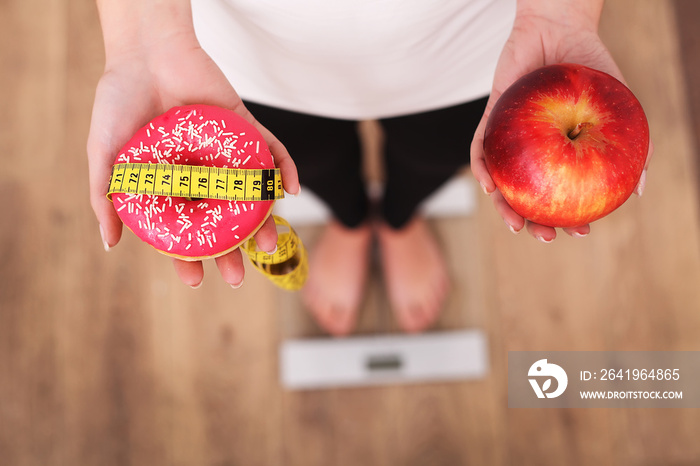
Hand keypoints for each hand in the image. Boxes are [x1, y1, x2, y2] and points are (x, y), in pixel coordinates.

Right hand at [87, 31, 298, 286]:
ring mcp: (225, 154)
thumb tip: (109, 244)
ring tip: (269, 246)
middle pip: (222, 221)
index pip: (184, 231)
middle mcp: (201, 175)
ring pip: (249, 195)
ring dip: (263, 221)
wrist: (144, 52)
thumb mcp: (105, 155)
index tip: (195, 280)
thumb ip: (106, 197)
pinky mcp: (245, 129)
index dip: (189, 258)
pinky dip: (284, 170)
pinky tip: (290, 191)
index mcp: (171, 185)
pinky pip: (271, 152)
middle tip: (236, 275)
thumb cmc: (118, 102)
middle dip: (231, 251)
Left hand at [470, 3, 652, 241]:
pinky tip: (488, 186)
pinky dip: (480, 168)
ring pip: (500, 180)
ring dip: (504, 206)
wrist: (561, 26)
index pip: (560, 192)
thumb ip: (631, 144)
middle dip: (533, 222)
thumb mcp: (619, 107)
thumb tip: (639, 189)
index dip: (568, 217)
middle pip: (527, 195)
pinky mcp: (490, 116)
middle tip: (545, 237)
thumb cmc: (590, 66)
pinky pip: (479, 147)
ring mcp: (509, 135)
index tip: (580, 232)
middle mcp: (532, 148)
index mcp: (559, 151)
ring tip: (516, 225)